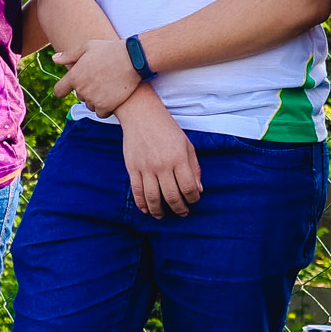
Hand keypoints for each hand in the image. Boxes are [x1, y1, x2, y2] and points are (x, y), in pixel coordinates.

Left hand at [53, 38, 141, 116]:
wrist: (134, 59)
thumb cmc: (110, 50)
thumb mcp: (88, 47)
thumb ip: (69, 55)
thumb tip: (54, 59)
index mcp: (74, 76)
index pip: (59, 91)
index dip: (63, 90)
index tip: (67, 90)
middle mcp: (81, 89)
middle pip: (79, 96)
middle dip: (87, 90)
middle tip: (100, 79)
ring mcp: (94, 99)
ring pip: (90, 105)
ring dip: (96, 100)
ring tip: (108, 87)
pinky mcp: (107, 106)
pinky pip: (101, 113)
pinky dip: (106, 108)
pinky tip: (113, 97)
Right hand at [116, 92, 202, 217]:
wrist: (141, 115)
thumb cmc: (167, 129)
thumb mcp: (187, 145)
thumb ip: (194, 167)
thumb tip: (198, 189)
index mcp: (179, 159)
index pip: (189, 187)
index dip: (193, 198)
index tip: (194, 200)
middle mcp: (162, 165)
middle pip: (172, 196)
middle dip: (179, 208)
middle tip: (182, 213)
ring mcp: (146, 167)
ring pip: (153, 197)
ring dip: (159, 210)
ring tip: (162, 215)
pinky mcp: (132, 168)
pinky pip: (137, 190)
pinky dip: (141, 203)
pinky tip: (146, 209)